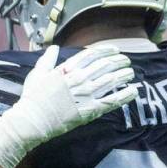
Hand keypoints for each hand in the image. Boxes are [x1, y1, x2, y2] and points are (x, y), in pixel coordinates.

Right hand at [0, 44, 136, 167]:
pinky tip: (133, 91)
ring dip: (124, 75)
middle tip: (127, 62)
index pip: (93, 55)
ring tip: (131, 73)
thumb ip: (48, 59)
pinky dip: (125, 95)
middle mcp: (80, 78)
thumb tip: (54, 47)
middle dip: (119, 62)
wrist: (33, 120)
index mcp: (68, 69)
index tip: (115, 51)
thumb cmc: (33, 98)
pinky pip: (112, 100)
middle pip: (105, 66)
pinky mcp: (90, 110)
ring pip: (111, 80)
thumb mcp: (37, 74)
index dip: (106, 51)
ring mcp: (86, 94)